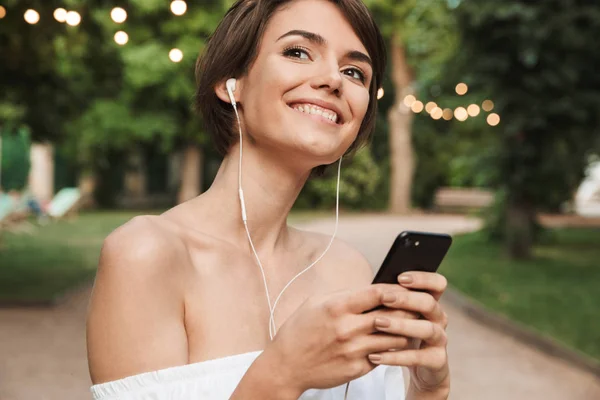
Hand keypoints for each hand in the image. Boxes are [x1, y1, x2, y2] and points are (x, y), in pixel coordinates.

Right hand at [263, 284, 418, 393]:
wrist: (286, 365)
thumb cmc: (299, 330)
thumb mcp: (316, 302)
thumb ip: (344, 295)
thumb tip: (371, 290)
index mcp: (337, 307)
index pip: (377, 292)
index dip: (396, 289)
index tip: (405, 287)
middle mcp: (347, 328)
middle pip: (391, 315)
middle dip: (408, 309)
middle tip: (419, 304)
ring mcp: (353, 350)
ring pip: (393, 338)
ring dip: (405, 330)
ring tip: (413, 324)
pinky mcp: (356, 368)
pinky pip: (384, 356)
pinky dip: (392, 348)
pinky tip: (396, 342)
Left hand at [369, 272, 449, 393]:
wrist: (418, 369)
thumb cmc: (401, 334)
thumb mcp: (396, 316)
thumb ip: (389, 302)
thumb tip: (368, 288)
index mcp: (431, 303)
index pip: (437, 284)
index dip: (422, 278)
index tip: (400, 277)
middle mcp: (439, 318)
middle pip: (429, 303)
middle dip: (406, 299)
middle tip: (384, 298)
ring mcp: (440, 340)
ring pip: (427, 329)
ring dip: (401, 325)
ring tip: (378, 323)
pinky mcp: (437, 361)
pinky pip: (418, 358)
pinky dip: (395, 357)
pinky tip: (375, 355)